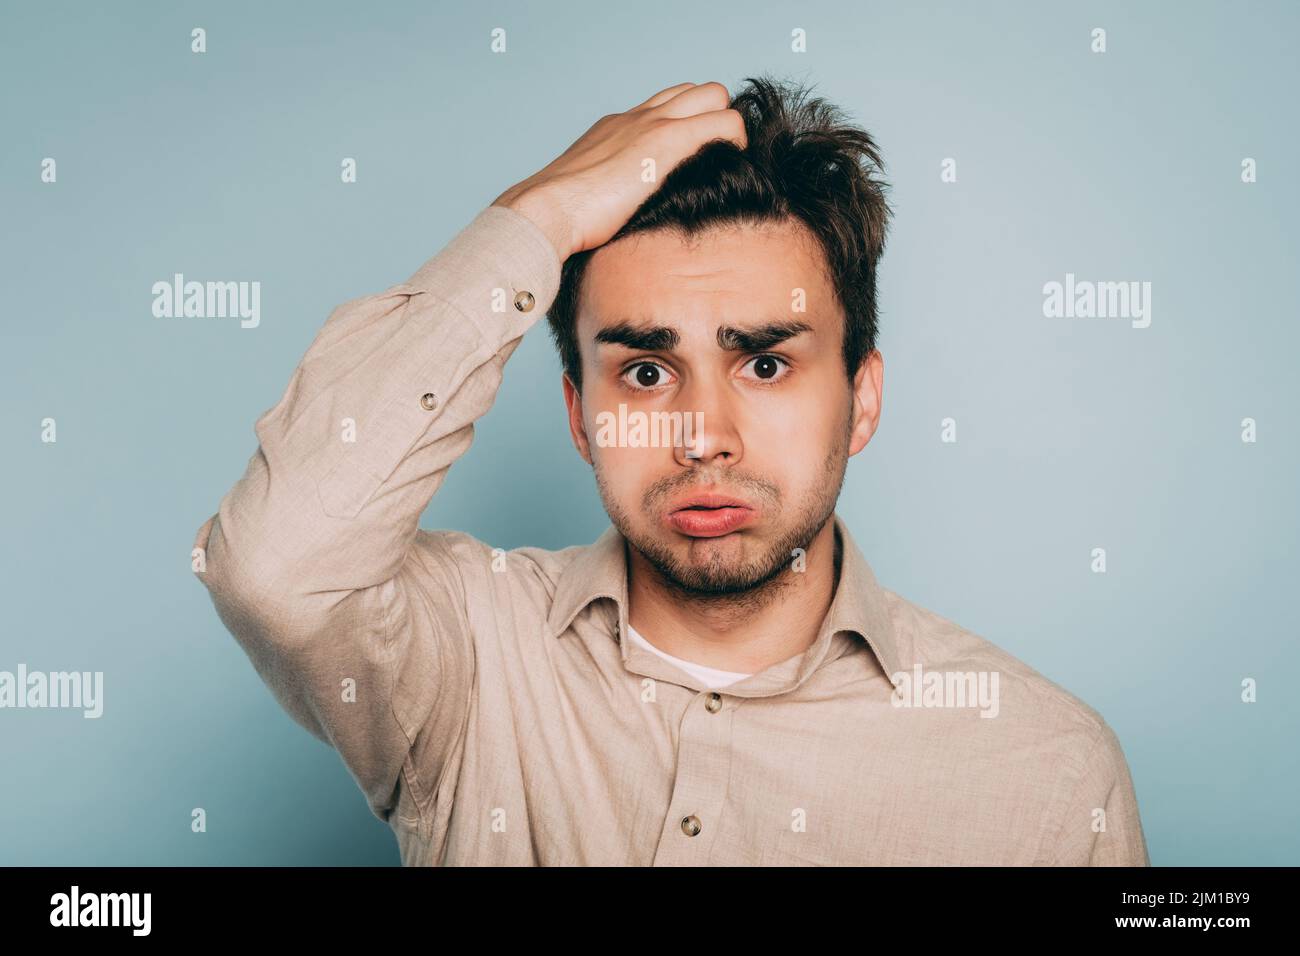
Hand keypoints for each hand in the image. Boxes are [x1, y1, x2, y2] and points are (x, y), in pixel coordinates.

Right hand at [491, 81, 746, 261]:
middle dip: (711, 118)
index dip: (686, 126)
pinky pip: (725, 122)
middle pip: (693, 92)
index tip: (692, 162)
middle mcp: (635, 117)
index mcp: (615, 129)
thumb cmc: (557, 220)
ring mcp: (652, 124)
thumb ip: (605, 200)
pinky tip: (733, 170)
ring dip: (724, 125)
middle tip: (716, 161)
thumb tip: (611, 230)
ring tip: (724, 166)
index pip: (664, 107)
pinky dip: (735, 141)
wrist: (544, 211)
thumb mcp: (586, 201)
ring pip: (713, 95)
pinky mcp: (668, 140)